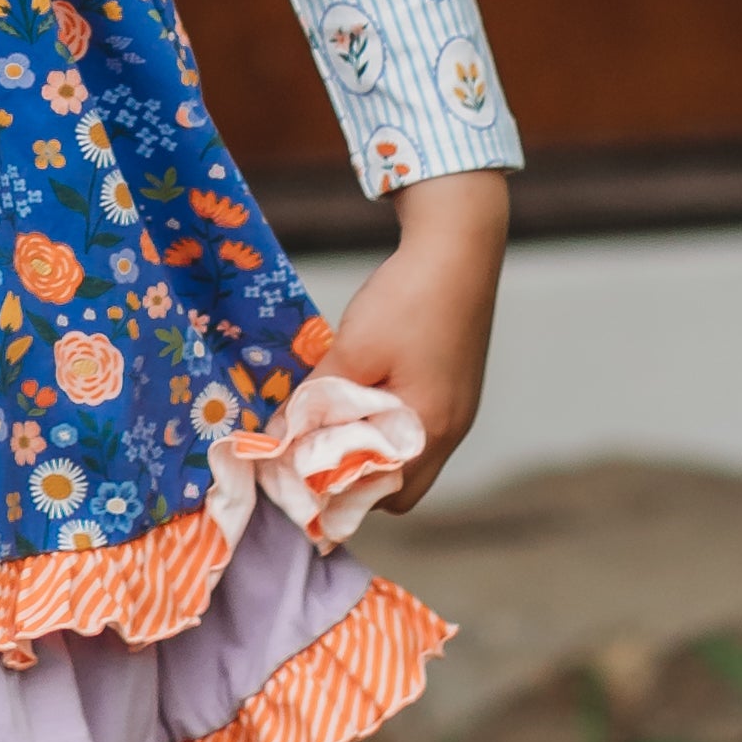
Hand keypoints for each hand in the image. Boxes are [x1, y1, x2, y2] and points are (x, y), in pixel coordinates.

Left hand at [320, 174, 507, 516]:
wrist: (458, 247)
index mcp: (429, 430)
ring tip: (335, 414)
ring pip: (410, 454)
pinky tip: (365, 388)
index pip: (384, 494)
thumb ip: (317, 400)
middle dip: (356, 475)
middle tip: (315, 446)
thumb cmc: (408, 300)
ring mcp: (460, 409)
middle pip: (400, 484)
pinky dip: (390, 421)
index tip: (298, 471)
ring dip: (372, 444)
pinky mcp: (458, 387)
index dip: (339, 490)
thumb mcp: (352, 351)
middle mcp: (452, 430)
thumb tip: (280, 437)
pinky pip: (420, 424)